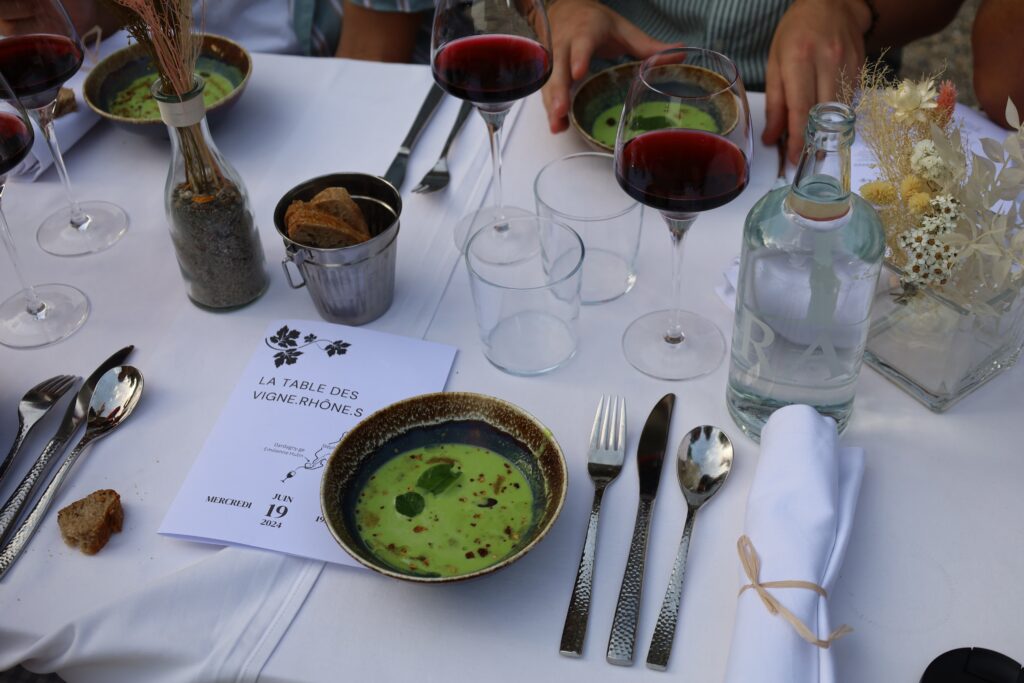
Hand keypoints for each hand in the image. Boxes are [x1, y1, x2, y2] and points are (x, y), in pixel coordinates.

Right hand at [542, 0, 675, 133]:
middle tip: (561, 110)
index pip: (581, 45)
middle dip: (558, 91)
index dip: (578, 58)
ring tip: (558, 126)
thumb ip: (648, 46)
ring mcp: (553, 60)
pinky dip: (550, 109)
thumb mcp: (623, 29)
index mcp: (585, 32)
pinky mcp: (548, 72)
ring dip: (551, 105)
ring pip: (548, 84)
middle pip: (558, 70)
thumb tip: (680, 54)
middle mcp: (565, 45)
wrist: (565, 9)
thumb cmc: (595, 22)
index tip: (578, 73)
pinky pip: (546, 91)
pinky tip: (557, 126)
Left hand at [762, 0, 870, 161]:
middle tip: (807, 157)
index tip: (795, 158)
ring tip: (819, 143)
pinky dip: (839, 113)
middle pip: (823, 113)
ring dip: (829, 130)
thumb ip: (774, 102)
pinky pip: (851, 98)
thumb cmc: (796, 33)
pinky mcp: (861, 66)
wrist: (833, 4)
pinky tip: (831, 116)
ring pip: (840, 109)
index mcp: (798, 58)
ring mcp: (847, 63)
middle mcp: (826, 60)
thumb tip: (771, 137)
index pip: (800, 108)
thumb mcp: (775, 62)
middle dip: (814, 140)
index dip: (797, 138)